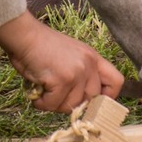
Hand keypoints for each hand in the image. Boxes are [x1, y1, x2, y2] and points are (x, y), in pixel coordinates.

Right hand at [0, 12, 123, 113]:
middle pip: (91, 100)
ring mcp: (77, 72)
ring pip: (71, 105)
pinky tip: (36, 94)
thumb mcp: (70, 56)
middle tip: (56, 96)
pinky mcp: (62, 79)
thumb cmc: (41, 47)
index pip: (116, 82)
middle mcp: (89, 64)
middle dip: (72, 104)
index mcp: (93, 58)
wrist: (24, 36)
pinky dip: (42, 103)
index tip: (93, 103)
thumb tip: (80, 103)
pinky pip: (53, 104)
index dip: (108, 97)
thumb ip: (80, 74)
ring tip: (43, 92)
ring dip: (54, 104)